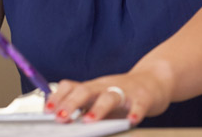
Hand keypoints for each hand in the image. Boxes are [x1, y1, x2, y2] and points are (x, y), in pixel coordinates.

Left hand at [44, 67, 172, 125]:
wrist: (154, 81)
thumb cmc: (123, 94)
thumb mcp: (99, 99)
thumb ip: (84, 108)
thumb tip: (63, 121)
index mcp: (92, 87)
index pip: (71, 87)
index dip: (58, 97)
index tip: (47, 110)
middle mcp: (105, 86)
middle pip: (85, 90)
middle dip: (71, 103)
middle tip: (60, 118)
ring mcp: (125, 91)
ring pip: (110, 96)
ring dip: (98, 108)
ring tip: (89, 121)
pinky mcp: (144, 97)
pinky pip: (139, 104)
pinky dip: (135, 112)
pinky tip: (131, 120)